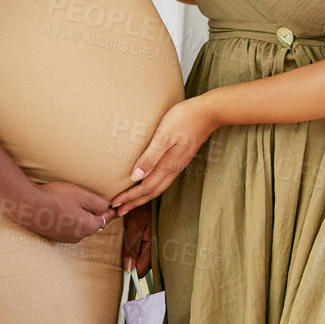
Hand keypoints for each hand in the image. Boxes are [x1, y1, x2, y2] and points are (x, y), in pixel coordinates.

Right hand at [7, 180, 113, 243]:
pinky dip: (71, 220)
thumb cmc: (56, 197)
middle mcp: (79, 236)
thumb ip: (99, 203)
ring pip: (82, 226)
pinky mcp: (55, 236)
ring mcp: (66, 238)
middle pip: (94, 223)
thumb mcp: (83, 195)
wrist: (28, 205)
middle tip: (98, 202)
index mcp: (89, 227)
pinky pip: (70, 228)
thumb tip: (108, 207)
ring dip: (83, 217)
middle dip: (97, 214)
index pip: (107, 218)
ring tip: (79, 205)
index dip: (111, 209)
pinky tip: (65, 211)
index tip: (114, 204)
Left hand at [110, 97, 217, 214]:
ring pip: (159, 186)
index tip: (115, 203)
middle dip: (135, 202)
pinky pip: (164, 179)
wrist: (210, 112)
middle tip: (119, 211)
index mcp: (169, 164)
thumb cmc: (185, 119)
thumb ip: (151, 156)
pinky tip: (148, 182)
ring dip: (144, 196)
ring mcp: (179, 164)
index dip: (130, 197)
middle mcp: (174, 168)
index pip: (146, 187)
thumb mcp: (165, 135)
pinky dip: (153, 186)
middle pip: (152, 192)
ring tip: (131, 202)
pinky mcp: (181, 158)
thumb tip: (136, 176)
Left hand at [120, 202, 152, 273]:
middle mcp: (157, 247)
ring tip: (128, 247)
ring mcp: (157, 244)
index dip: (131, 270)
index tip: (122, 267)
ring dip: (135, 256)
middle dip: (133, 263)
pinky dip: (139, 250)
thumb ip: (131, 248)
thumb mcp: (134, 227)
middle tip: (123, 254)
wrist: (148, 196)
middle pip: (144, 266)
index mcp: (153, 245)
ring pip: (145, 259)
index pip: (142, 269)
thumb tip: (128, 268)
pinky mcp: (155, 240)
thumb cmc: (141, 209)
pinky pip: (146, 252)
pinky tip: (133, 244)